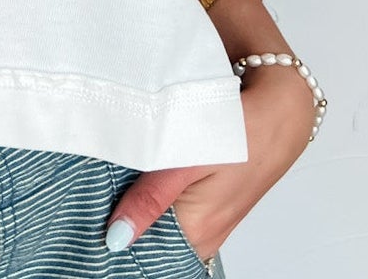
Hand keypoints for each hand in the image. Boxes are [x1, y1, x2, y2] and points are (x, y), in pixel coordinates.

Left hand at [103, 66, 315, 262]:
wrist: (282, 109)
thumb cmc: (242, 131)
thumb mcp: (189, 159)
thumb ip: (152, 199)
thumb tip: (116, 239)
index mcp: (197, 234)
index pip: (145, 257)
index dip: (115, 244)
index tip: (85, 228)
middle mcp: (204, 235)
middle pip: (151, 243)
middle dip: (120, 223)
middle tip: (87, 197)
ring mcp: (208, 219)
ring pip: (161, 224)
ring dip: (133, 206)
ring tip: (102, 182)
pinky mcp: (209, 201)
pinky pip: (173, 209)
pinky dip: (152, 196)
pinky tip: (132, 175)